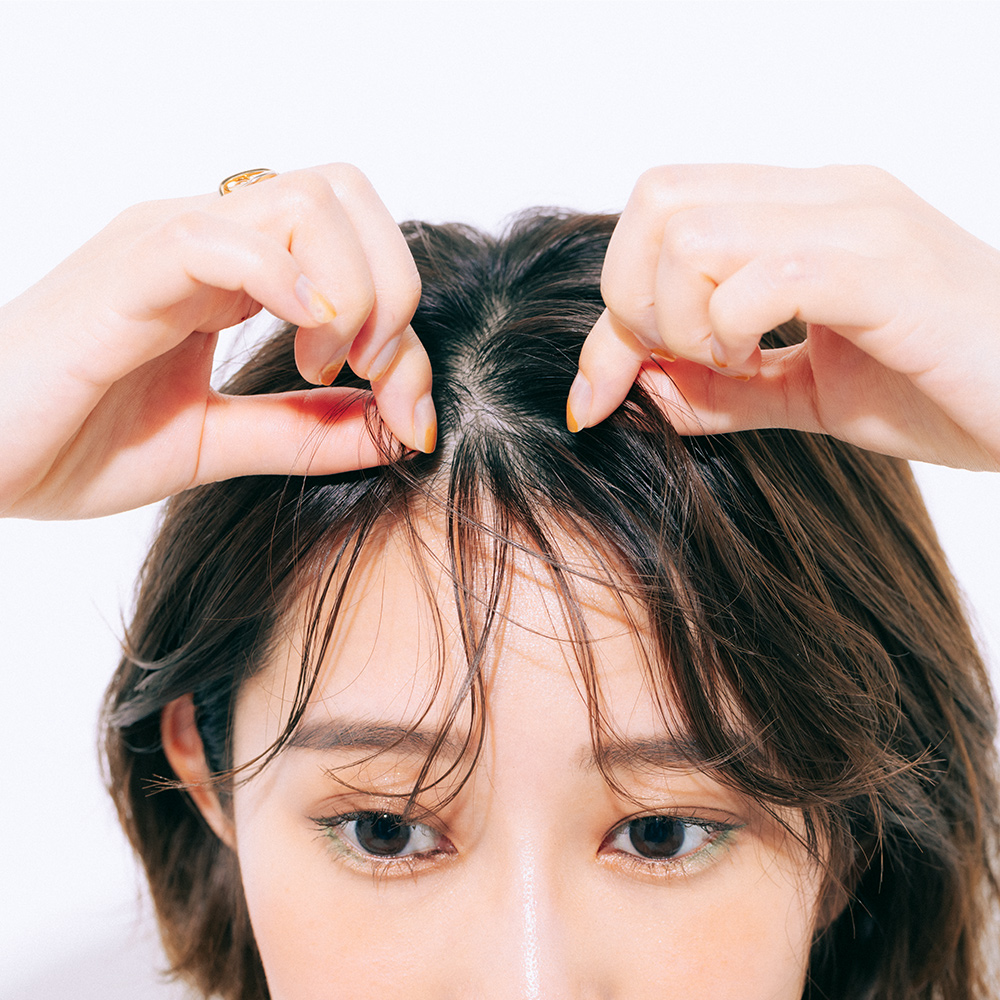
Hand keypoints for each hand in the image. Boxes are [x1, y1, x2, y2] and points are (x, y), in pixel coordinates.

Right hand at [0, 164, 434, 518]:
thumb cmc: (73, 440)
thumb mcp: (215, 444)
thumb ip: (304, 432)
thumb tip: (397, 428)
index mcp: (229, 274)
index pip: (352, 244)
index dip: (405, 324)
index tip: (409, 411)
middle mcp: (207, 243)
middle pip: (343, 194)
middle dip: (394, 284)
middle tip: (375, 368)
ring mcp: (167, 245)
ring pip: (303, 201)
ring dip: (352, 286)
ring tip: (326, 362)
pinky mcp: (127, 268)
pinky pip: (222, 238)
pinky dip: (287, 281)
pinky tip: (308, 338)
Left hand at [570, 164, 999, 471]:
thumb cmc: (944, 387)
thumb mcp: (808, 393)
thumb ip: (724, 386)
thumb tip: (640, 388)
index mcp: (804, 211)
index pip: (662, 213)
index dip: (612, 307)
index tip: (598, 394)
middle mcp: (826, 196)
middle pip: (657, 200)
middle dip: (634, 301)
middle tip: (684, 361)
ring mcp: (858, 222)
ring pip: (691, 233)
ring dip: (681, 318)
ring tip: (734, 361)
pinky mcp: (885, 268)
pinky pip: (762, 279)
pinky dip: (731, 330)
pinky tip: (764, 362)